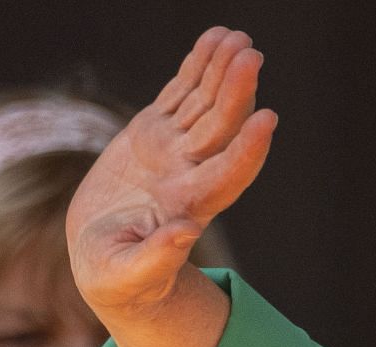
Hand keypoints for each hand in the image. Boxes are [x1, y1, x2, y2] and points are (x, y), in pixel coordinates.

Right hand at [67, 27, 275, 320]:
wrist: (106, 263)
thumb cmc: (119, 279)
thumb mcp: (128, 277)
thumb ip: (156, 259)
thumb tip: (185, 232)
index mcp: (187, 207)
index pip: (227, 175)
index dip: (248, 149)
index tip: (269, 119)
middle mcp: (189, 174)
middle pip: (220, 129)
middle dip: (236, 92)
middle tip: (251, 55)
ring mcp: (174, 152)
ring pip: (204, 105)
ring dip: (222, 71)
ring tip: (238, 38)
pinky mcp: (154, 136)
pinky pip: (179, 95)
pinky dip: (196, 69)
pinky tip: (213, 41)